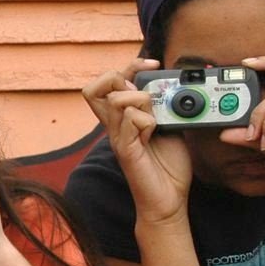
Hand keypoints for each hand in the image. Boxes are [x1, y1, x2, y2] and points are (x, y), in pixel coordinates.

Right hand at [82, 60, 192, 225]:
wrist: (169, 201)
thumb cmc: (167, 167)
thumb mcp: (170, 127)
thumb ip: (164, 107)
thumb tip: (169, 86)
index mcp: (122, 118)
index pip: (108, 82)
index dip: (129, 66)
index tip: (153, 64)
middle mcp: (114, 126)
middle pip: (94, 88)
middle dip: (124, 77)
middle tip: (147, 91)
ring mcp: (118, 139)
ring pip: (116, 100)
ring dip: (141, 100)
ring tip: (155, 118)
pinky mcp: (127, 152)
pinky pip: (129, 122)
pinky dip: (147, 120)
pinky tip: (155, 132)